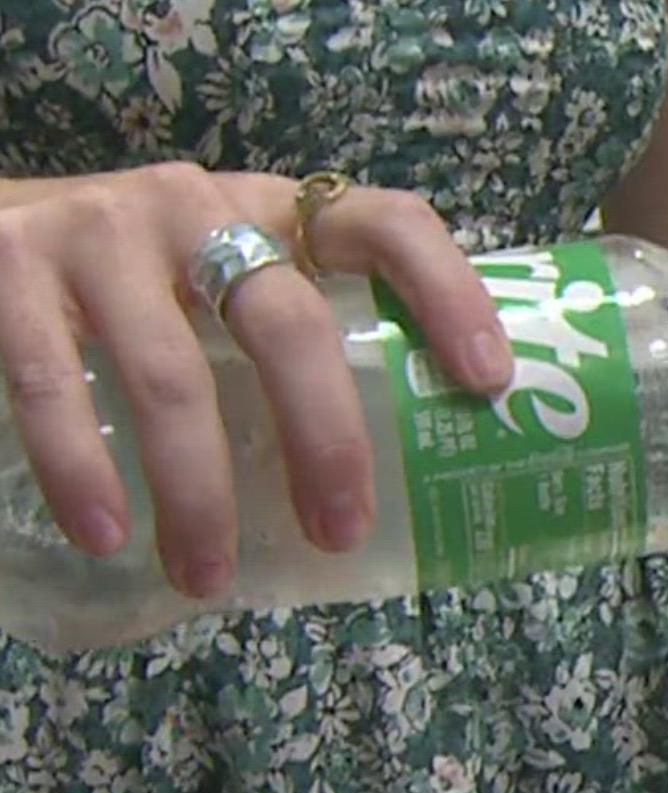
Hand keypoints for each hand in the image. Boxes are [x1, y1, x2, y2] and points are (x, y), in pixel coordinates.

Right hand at [0, 163, 510, 598]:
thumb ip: (299, 341)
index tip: (487, 380)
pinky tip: (107, 533)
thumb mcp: (229, 282)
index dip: (449, 293)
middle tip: (341, 531)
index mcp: (277, 212)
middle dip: (325, 438)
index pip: (389, 225)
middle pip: (288, 323)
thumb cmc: (142, 280)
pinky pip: (55, 382)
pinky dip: (82, 468)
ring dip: (198, 492)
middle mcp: (198, 208)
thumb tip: (409, 480)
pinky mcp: (9, 266)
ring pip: (171, 375)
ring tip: (208, 576)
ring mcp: (101, 232)